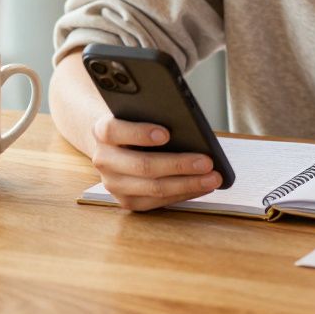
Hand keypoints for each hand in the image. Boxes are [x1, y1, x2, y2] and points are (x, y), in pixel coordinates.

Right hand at [89, 114, 222, 211]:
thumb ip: (154, 115)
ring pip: (153, 188)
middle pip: (142, 165)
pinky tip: (202, 186)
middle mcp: (103, 159)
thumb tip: (189, 129)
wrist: (115, 142)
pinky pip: (158, 202)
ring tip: (212, 178)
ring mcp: (113, 183)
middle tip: (206, 161)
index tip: (166, 133)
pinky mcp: (126, 200)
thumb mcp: (138, 112)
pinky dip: (184, 194)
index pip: (114, 131)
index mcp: (102, 131)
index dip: (140, 133)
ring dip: (188, 184)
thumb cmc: (135, 122)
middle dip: (179, 164)